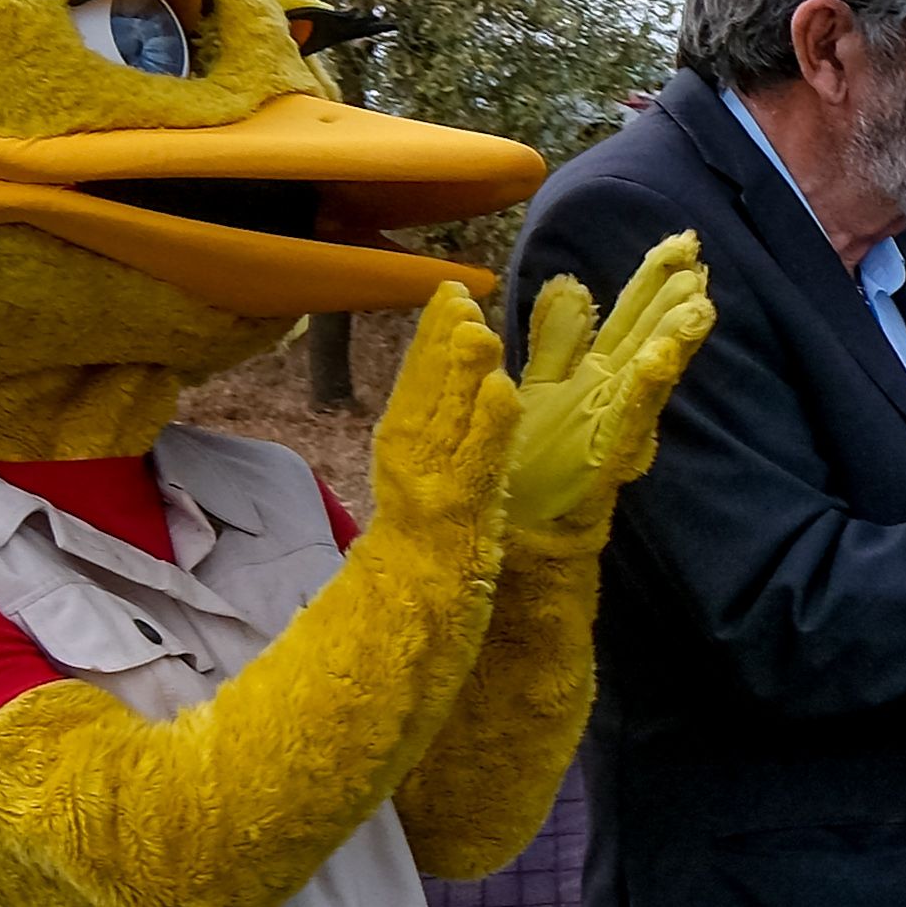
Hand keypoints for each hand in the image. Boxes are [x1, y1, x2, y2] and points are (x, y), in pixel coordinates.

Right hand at [368, 275, 521, 557]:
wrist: (404, 614)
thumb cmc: (420, 550)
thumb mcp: (423, 481)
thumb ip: (433, 435)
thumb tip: (449, 390)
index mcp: (401, 446)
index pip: (416, 381)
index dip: (432, 336)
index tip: (448, 292)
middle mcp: (409, 458)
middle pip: (426, 390)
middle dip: (442, 340)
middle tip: (460, 293)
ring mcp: (433, 486)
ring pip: (450, 420)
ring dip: (464, 372)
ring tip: (480, 327)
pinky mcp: (461, 515)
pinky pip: (479, 465)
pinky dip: (490, 426)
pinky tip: (504, 391)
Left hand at [500, 233, 706, 544]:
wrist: (518, 529)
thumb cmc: (531, 461)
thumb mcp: (542, 384)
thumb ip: (560, 338)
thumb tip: (572, 283)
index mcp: (595, 373)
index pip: (630, 318)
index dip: (652, 282)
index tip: (680, 243)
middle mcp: (611, 395)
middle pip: (648, 337)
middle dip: (673, 300)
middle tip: (698, 257)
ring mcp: (611, 426)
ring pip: (648, 374)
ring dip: (675, 340)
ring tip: (700, 304)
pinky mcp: (603, 457)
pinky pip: (627, 418)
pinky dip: (646, 388)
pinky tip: (663, 359)